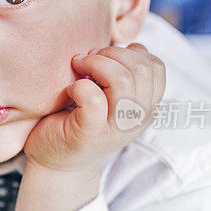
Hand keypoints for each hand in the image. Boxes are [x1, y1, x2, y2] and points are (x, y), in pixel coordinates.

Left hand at [23, 43, 165, 172]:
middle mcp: (135, 119)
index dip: (130, 52)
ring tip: (78, 68)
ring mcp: (114, 129)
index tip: (104, 57)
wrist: (55, 164)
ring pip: (123, 80)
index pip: (156, 67)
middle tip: (85, 60)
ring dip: (96, 64)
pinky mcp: (88, 134)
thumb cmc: (77, 120)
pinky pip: (93, 98)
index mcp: (144, 107)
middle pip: (141, 69)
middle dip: (110, 54)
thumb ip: (123, 73)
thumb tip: (133, 45)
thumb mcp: (108, 95)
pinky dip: (79, 85)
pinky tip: (70, 90)